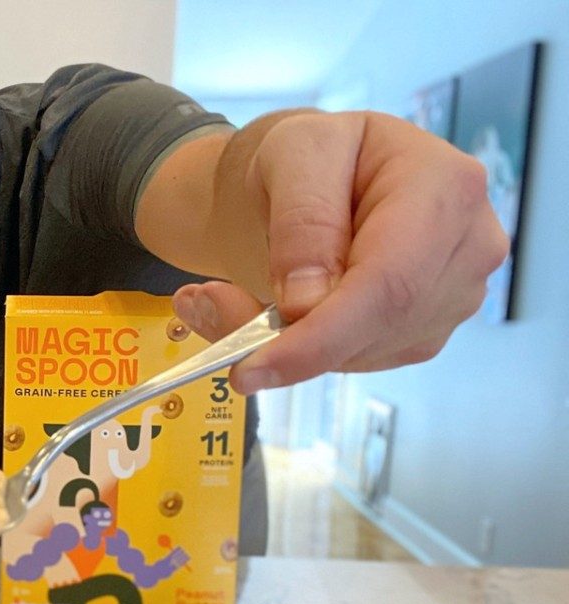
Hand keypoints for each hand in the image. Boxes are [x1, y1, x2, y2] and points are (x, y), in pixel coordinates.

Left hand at [173, 110, 509, 393]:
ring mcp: (454, 292)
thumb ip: (302, 220)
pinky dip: (307, 348)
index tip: (251, 366)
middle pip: (381, 325)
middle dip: (293, 341)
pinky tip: (277, 314)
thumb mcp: (293, 155)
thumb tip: (307, 303)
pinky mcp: (425, 325)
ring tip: (235, 299)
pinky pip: (358, 358)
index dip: (321, 336)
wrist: (319, 175)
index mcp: (445, 186)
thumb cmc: (313, 155)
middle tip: (216, 318)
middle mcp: (468, 244)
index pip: (389, 281)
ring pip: (365, 353)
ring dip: (293, 344)